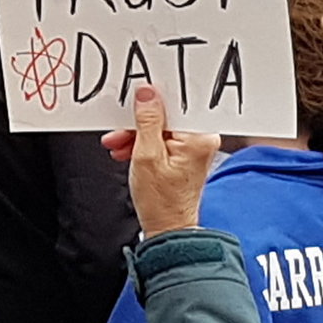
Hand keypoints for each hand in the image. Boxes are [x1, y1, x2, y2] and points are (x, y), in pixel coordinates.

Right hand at [100, 87, 217, 236]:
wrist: (167, 228)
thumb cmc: (161, 202)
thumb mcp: (146, 156)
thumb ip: (147, 121)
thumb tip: (147, 94)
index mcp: (200, 137)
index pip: (175, 104)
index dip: (151, 102)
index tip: (133, 104)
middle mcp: (202, 139)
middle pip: (166, 116)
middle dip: (139, 124)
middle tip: (120, 133)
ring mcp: (194, 147)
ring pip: (161, 127)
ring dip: (137, 135)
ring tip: (119, 146)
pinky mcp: (185, 154)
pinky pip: (162, 139)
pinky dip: (143, 143)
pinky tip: (128, 151)